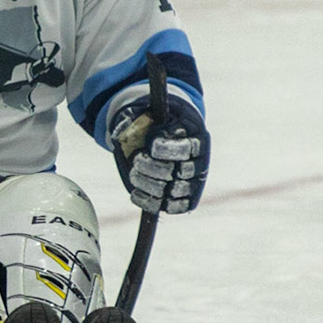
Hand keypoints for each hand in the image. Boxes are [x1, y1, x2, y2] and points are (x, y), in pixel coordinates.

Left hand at [109, 96, 208, 214]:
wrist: (169, 140)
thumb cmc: (159, 125)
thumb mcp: (152, 115)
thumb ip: (138, 118)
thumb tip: (121, 130)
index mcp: (198, 139)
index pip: (187, 148)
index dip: (167, 149)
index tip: (151, 146)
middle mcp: (200, 164)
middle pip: (179, 171)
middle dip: (153, 167)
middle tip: (137, 160)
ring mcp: (194, 184)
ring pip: (173, 191)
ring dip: (148, 183)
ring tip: (135, 173)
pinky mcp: (185, 200)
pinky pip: (171, 207)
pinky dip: (150, 202)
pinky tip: (136, 192)